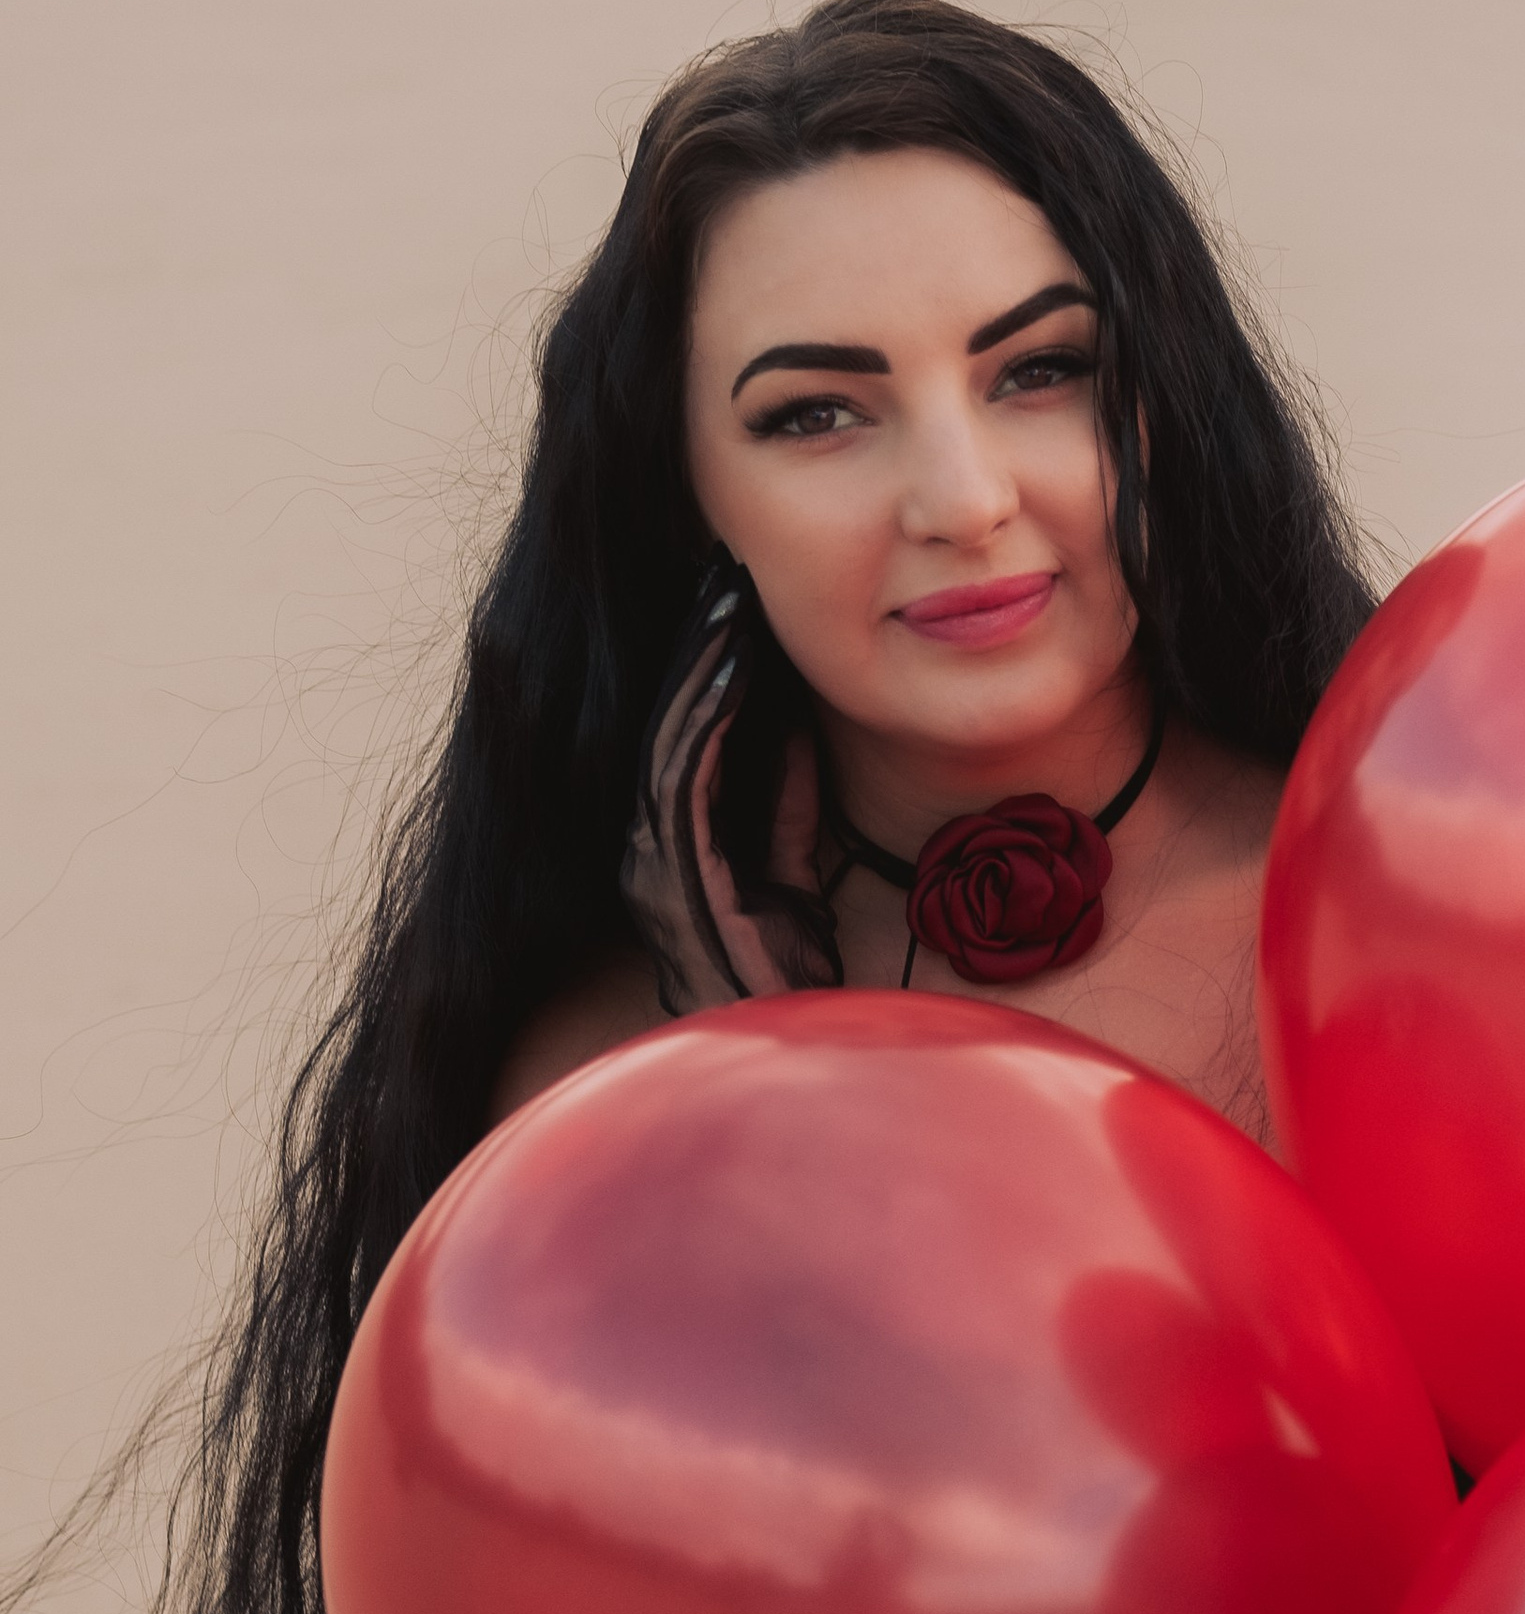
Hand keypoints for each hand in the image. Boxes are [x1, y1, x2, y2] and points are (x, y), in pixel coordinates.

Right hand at [622, 571, 841, 1009]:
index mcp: (674, 832)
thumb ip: (781, 788)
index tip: (736, 589)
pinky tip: (732, 668)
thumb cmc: (784, 961)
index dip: (709, 655)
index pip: (689, 725)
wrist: (778, 1045)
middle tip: (722, 568)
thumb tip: (788, 713)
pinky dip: (706, 716)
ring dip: (699, 663)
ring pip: (668, 735)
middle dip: (696, 640)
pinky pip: (683, 777)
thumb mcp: (789, 850)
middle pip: (668, 716)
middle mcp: (646, 839)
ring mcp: (651, 857)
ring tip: (726, 598)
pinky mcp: (672, 876)